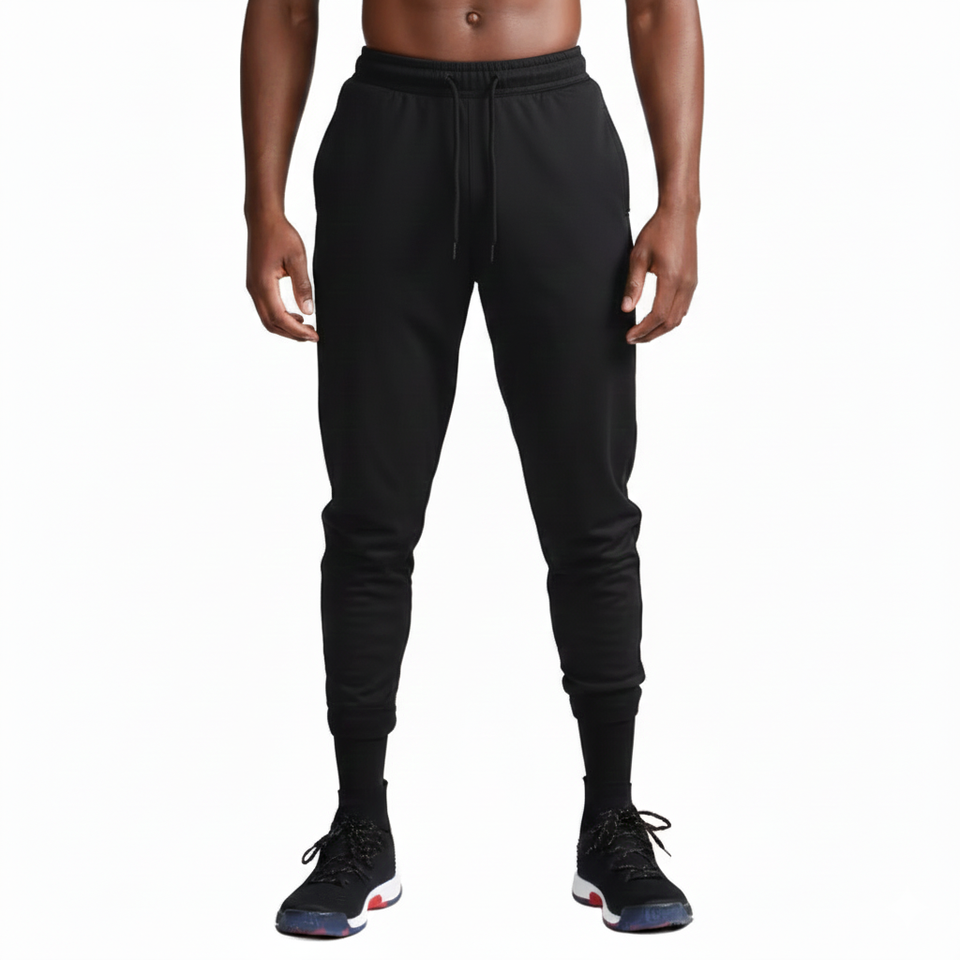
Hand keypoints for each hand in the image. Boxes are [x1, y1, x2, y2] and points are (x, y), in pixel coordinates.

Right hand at [245, 213, 318, 342]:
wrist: (263, 218)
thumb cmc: (280, 234)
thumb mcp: (298, 259)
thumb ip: (303, 286)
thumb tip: (308, 311)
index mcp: (263, 284)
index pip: (280, 318)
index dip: (298, 331)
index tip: (314, 336)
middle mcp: (254, 289)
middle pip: (271, 323)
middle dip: (292, 334)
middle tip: (312, 336)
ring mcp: (253, 287)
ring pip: (267, 318)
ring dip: (286, 327)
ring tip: (307, 328)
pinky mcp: (255, 284)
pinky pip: (266, 308)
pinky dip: (280, 317)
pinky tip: (296, 315)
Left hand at [621, 204, 697, 343]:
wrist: (680, 214)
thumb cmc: (658, 231)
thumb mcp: (638, 256)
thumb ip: (633, 285)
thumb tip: (627, 308)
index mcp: (672, 279)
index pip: (658, 315)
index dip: (643, 330)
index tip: (630, 336)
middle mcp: (686, 284)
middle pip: (670, 322)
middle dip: (651, 335)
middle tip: (634, 339)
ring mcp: (692, 283)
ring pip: (679, 317)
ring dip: (661, 329)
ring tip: (644, 333)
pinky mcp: (693, 280)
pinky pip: (684, 307)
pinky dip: (670, 318)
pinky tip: (658, 318)